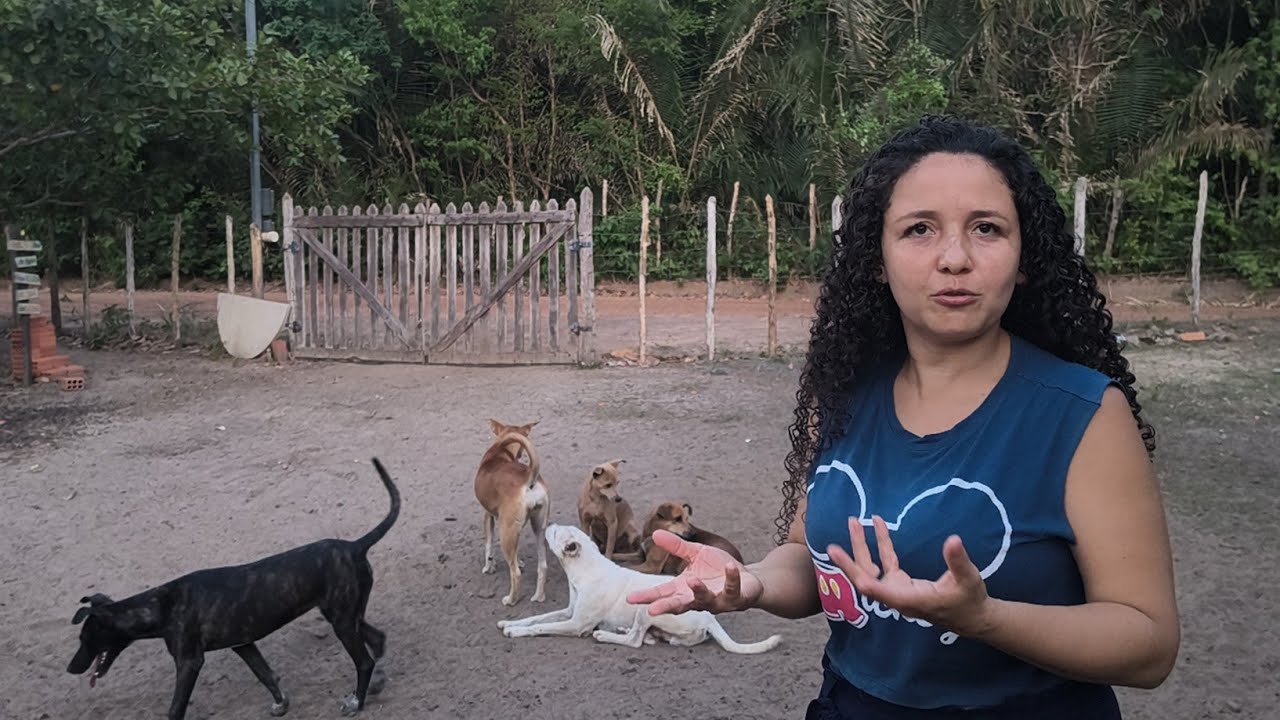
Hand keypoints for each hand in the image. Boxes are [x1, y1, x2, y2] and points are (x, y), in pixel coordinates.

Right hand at [625, 530, 763, 615]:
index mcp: (685, 589)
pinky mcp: (736, 598)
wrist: (748, 579)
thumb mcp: (696, 554)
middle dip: (666, 607)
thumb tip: (655, 534)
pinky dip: (731, 578)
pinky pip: (732, 588)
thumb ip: (677, 547)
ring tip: (692, 581)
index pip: (662, 593)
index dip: (647, 596)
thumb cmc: (718, 569)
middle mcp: (698, 599)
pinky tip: (729, 567)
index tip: (631, 599)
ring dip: (698, 592)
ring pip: (705, 600)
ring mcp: (717, 601)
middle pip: (679, 605)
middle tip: (652, 611)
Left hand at [826, 516, 994, 637]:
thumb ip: (958, 561)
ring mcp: (898, 589)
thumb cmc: (969, 601)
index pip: (877, 590)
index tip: (840, 559)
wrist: (973, 617)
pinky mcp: (902, 583)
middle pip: (867, 577)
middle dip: (851, 559)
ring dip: (862, 546)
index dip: (858, 576)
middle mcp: (897, 596)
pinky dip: (881, 544)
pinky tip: (878, 524)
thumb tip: (953, 540)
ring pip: (873, 568)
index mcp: (909, 599)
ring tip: (855, 521)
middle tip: (835, 542)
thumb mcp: (968, 579)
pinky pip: (886, 562)